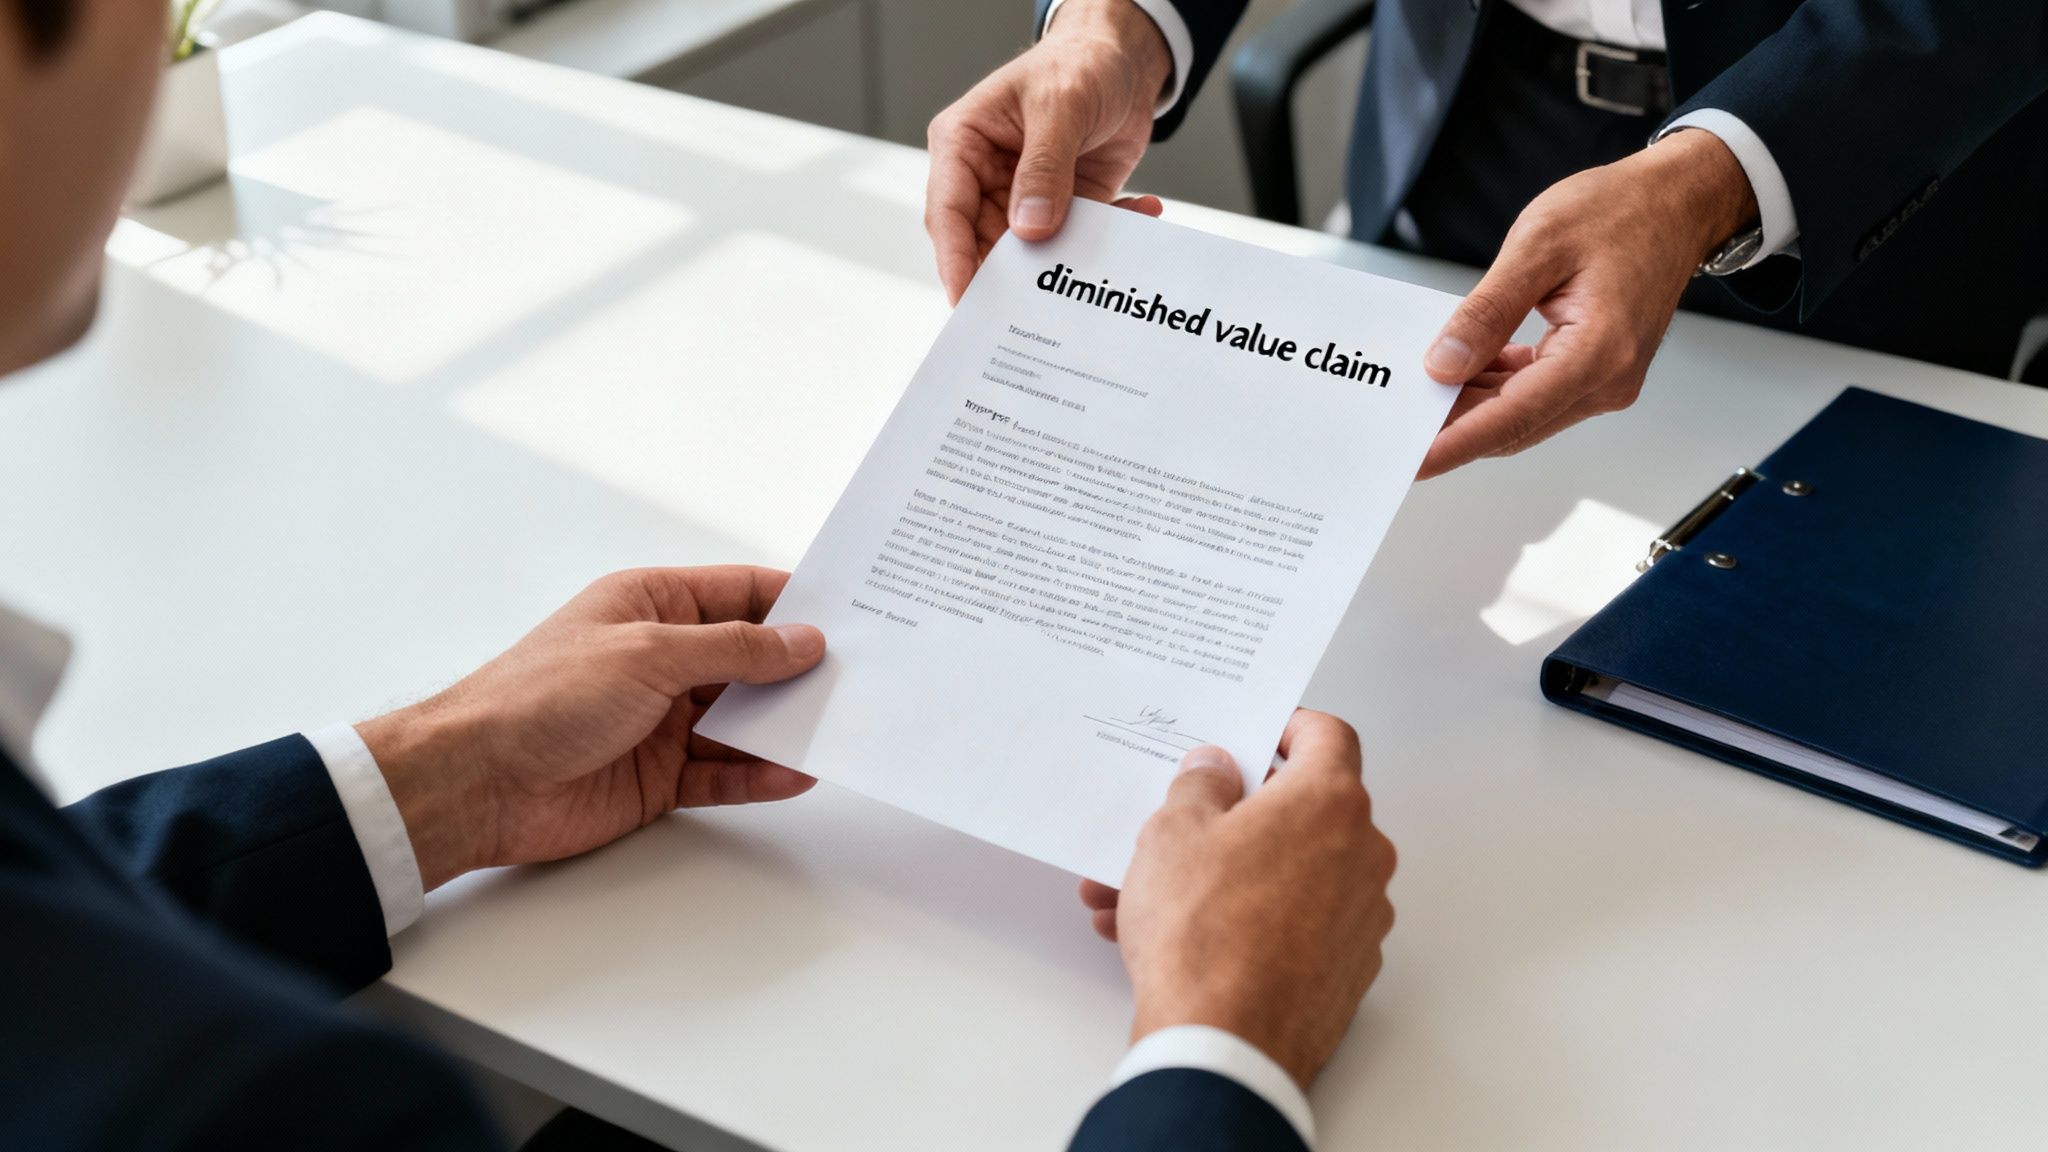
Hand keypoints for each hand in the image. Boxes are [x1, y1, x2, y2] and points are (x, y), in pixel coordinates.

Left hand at [356, 567, 825, 889]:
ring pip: (743, 719)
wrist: (477, 782)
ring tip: (842, 729)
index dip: (795, 602)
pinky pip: (724, 770)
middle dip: (801, 669)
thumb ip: (733, 651)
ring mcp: (661, 718)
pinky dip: (760, 774)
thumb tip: (801, 641)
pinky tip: (797, 774)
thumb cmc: (540, 696)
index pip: (740, 593)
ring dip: (786, 726)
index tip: (852, 613)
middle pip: (750, 659)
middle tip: (863, 677)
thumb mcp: (649, 654)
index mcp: (651, 604)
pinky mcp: (658, 775)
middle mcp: (660, 658)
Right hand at [924, 0, 1172, 303]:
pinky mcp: (1062, 209)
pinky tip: (1140, 212)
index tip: (967, 299)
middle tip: (1037, 306)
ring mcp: (1023, 197)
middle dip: (1012, 274)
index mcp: (963, 144)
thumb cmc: (1078, 65)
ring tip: (1099, 263)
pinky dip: (1107, 238)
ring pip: (1030, 252)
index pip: (947, 211)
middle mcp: (985, 176)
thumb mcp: (1060, 107)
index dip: (954, 259)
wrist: (1124, 63)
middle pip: (983, 244)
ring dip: (1067, 258)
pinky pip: (1076, 240)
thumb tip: (1029, 228)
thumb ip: (1044, 168)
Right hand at [1082, 710, 1396, 1088]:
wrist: (1223, 1048)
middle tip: (1180, 820)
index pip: (1328, 736)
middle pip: (1302, 809)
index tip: (1255, 733)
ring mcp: (1360, 918)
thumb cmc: (1204, 936)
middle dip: (1234, 813)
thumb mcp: (1174, 832)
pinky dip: (1243, 918)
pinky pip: (1292, 922)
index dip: (1287, 726)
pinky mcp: (1346, 969)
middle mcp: (1362, 856)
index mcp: (1329, 804)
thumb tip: (1218, 769)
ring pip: (1287, 872)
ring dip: (1223, 872)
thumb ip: (1200, 783)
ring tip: (1142, 893)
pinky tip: (1177, 936)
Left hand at [1417, 129, 1759, 477]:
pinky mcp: (1595, 372)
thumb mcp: (1537, 246)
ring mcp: (1605, 380)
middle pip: (1513, 424)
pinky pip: (1534, 394)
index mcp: (1600, 352)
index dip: (1455, 443)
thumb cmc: (1619, 211)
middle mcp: (1608, 380)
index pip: (1512, 417)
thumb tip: (1442, 366)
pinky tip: (1458, 370)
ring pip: (1520, 414)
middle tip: (1395, 423)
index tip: (1412, 462)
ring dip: (1470, 407)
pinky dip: (1493, 387)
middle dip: (1452, 428)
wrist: (1675, 202)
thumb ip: (1487, 312)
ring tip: (1416, 393)